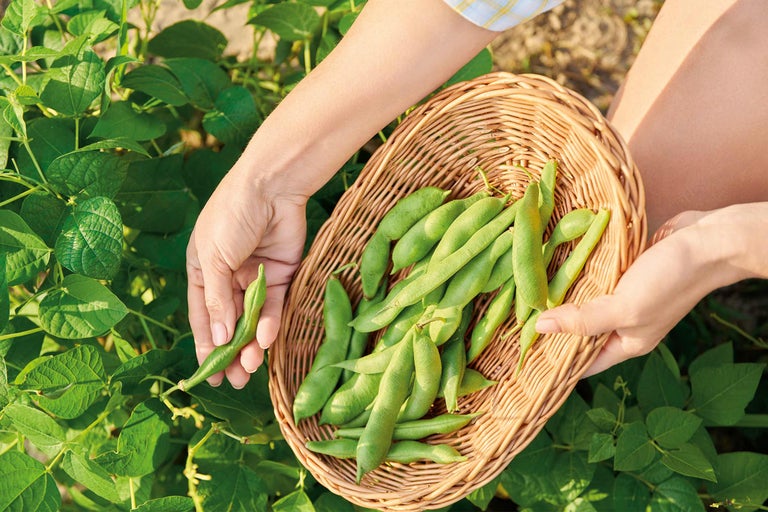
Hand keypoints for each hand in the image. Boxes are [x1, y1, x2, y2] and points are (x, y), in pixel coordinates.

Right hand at [186, 158, 306, 388]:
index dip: (205, 346)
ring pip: (254, 320)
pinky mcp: (282, 275)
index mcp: (204, 271)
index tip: (207, 376)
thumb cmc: (232, 216)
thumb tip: (215, 338)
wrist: (271, 186)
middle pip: (229, 323)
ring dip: (251, 344)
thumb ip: (216, 300)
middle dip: (231, 353)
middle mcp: (229, 278)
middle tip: (233, 383)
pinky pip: (275, 306)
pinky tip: (266, 339)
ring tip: (249, 369)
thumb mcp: (214, 258)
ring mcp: (257, 278)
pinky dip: (271, 323)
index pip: (202, 316)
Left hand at [535, 204, 765, 376]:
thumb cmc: (670, 280)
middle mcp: (625, 322)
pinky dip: (576, 272)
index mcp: (627, 342)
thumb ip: (583, 320)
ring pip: (585, 300)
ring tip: (524, 293)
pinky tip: (550, 265)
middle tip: (514, 320)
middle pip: (581, 331)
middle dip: (553, 326)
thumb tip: (539, 327)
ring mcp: (625, 294)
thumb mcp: (624, 307)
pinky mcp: (625, 269)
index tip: (524, 355)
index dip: (556, 362)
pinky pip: (593, 275)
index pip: (584, 362)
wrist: (709, 240)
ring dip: (562, 296)